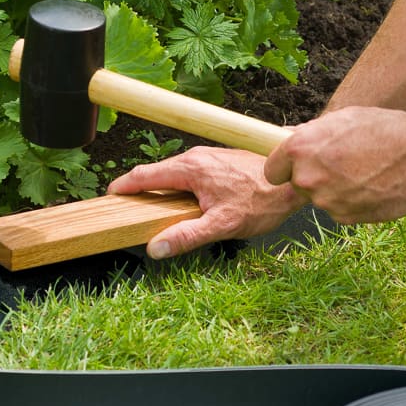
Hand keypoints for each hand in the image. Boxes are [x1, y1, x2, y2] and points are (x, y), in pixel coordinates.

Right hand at [107, 146, 304, 258]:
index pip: (144, 176)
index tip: (109, 198)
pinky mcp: (219, 161)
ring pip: (175, 174)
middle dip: (141, 193)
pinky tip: (189, 206)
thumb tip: (155, 248)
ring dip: (163, 192)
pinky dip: (181, 188)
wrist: (295, 178)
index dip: (123, 187)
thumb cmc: (263, 199)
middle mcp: (195, 157)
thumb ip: (186, 236)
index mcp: (189, 168)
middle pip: (157, 175)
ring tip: (157, 214)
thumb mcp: (223, 225)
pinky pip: (190, 173)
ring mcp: (208, 157)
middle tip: (129, 214)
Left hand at [264, 106, 405, 223]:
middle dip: (313, 178)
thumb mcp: (343, 119)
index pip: (272, 170)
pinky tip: (373, 186)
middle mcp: (307, 177)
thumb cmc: (384, 129)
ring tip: (364, 172)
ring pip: (321, 198)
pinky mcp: (345, 217)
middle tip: (341, 165)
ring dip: (335, 190)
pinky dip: (353, 202)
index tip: (294, 167)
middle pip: (297, 186)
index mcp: (300, 149)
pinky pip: (341, 210)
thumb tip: (295, 140)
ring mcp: (325, 201)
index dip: (284, 168)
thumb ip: (313, 135)